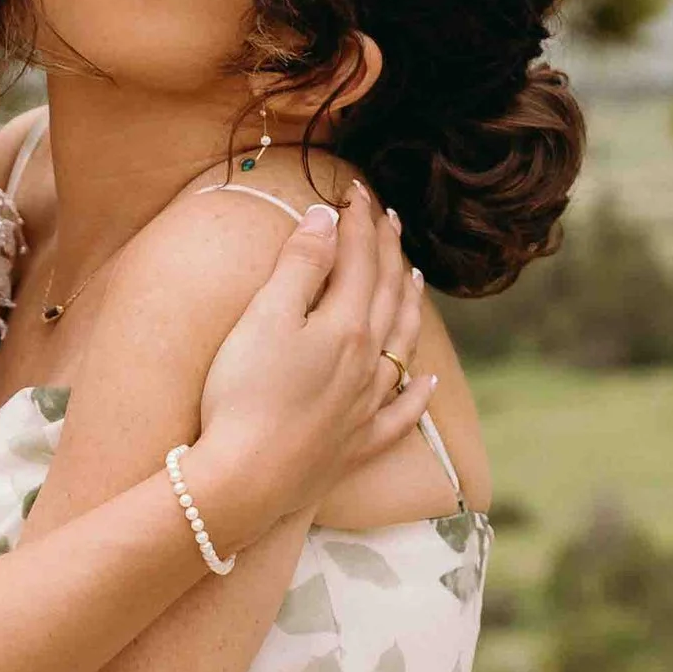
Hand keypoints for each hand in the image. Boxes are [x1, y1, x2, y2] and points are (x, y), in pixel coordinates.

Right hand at [184, 187, 436, 549]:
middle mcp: (367, 362)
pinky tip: (427, 379)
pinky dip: (417, 392)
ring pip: (402, 345)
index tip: (355, 191)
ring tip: (415, 278)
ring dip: (409, 305)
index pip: (358, 260)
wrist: (244, 480)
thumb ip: (300, 264)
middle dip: (388, 252)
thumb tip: (329, 218)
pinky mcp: (356, 443)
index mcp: (345, 325)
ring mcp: (365, 405)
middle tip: (389, 219)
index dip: (358, 222)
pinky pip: (400, 413)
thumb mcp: (265, 317)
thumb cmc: (244, 394)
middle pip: (386, 295)